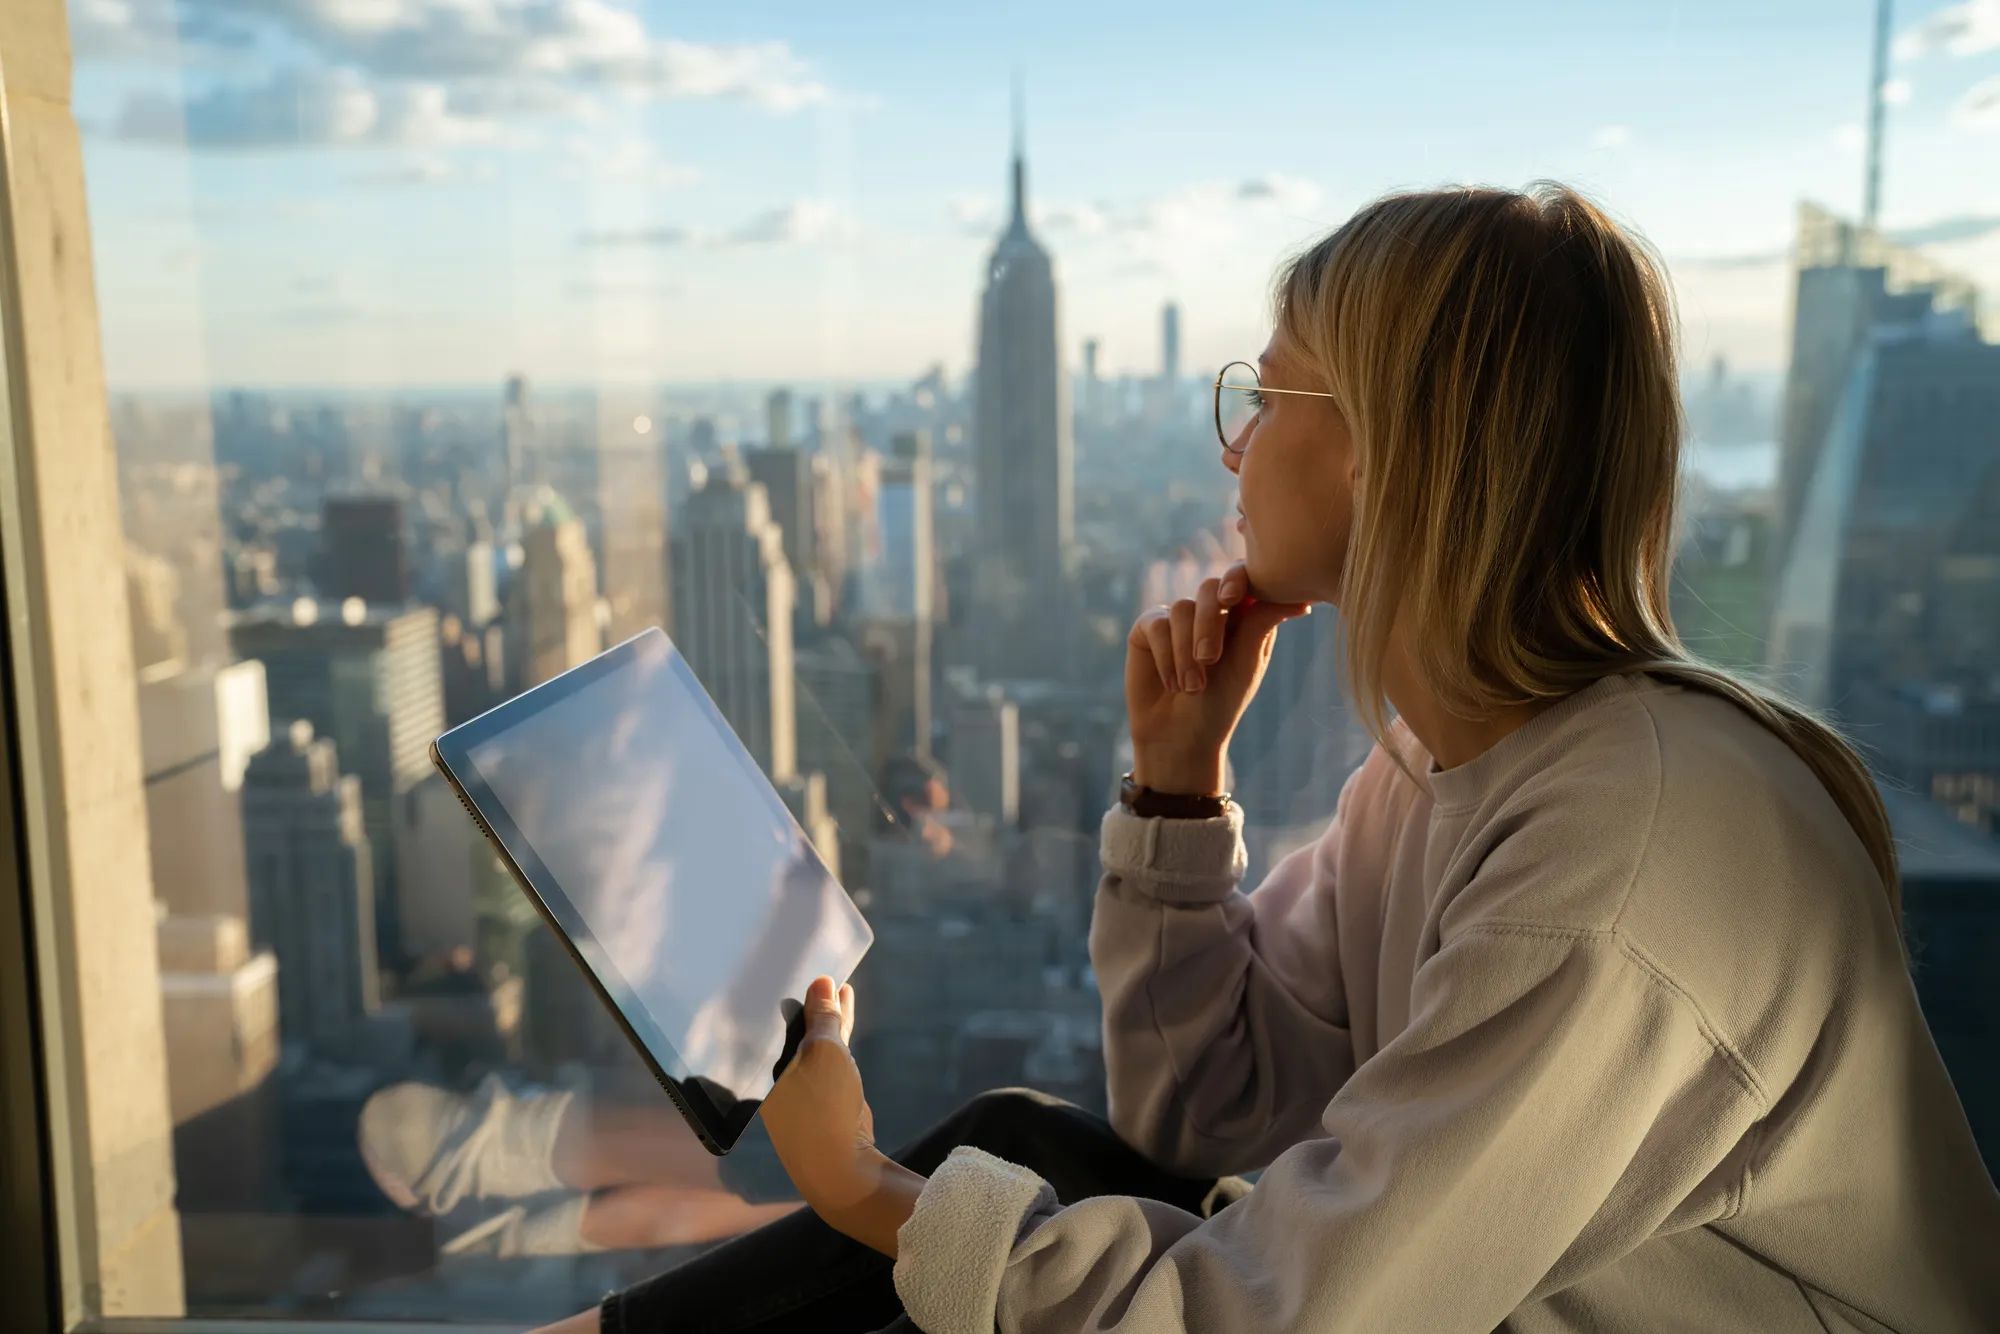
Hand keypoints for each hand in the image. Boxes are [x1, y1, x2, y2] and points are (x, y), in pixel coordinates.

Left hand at [760, 976, 881, 1218]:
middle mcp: (771, 1070)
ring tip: (837, 979)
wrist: (841, 1162)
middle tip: (813, 959)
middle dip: (802, 995)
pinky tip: (846, 1003)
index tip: (787, 958)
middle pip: (785, 1022)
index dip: (777, 986)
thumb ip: (824, 1016)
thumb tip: (823, 981)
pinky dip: (837, 1027)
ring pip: (810, 1033)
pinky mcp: (822, 1089)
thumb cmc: (823, 1106)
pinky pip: (827, 1047)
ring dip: (825, 1009)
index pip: (761, 1014)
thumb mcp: (825, 1051)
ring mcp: (797, 1079)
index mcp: (758, 1063)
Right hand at [1125, 560, 1312, 792]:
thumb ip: (1262, 623)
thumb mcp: (1247, 663)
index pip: (1242, 576)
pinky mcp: (1148, 629)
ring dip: (1187, 652)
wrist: (1181, 736)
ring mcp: (1177, 618)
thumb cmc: (1221, 702)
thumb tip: (1302, 600)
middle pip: (1209, 589)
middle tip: (1210, 661)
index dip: (1237, 579)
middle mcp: (1209, 610)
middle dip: (1210, 624)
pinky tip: (1172, 683)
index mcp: (1241, 613)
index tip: (1234, 600)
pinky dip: (1167, 657)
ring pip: (1182, 609)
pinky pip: (1157, 625)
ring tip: (1192, 686)